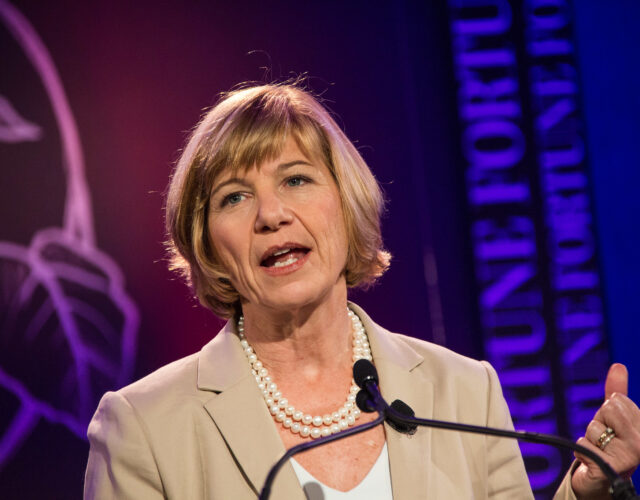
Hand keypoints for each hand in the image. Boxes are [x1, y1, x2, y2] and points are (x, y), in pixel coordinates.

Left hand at [571, 364, 639, 498]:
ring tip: (602, 450)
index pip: (617, 400)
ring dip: (591, 437)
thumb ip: (617, 390)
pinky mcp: (612, 468)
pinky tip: (593, 460)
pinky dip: (582, 450)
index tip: (616, 427)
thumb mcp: (615, 415)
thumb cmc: (611, 443)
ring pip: (593, 427)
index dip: (609, 411)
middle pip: (606, 409)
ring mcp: (630, 457)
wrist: (603, 477)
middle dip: (599, 421)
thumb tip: (618, 366)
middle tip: (607, 438)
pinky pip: (584, 444)